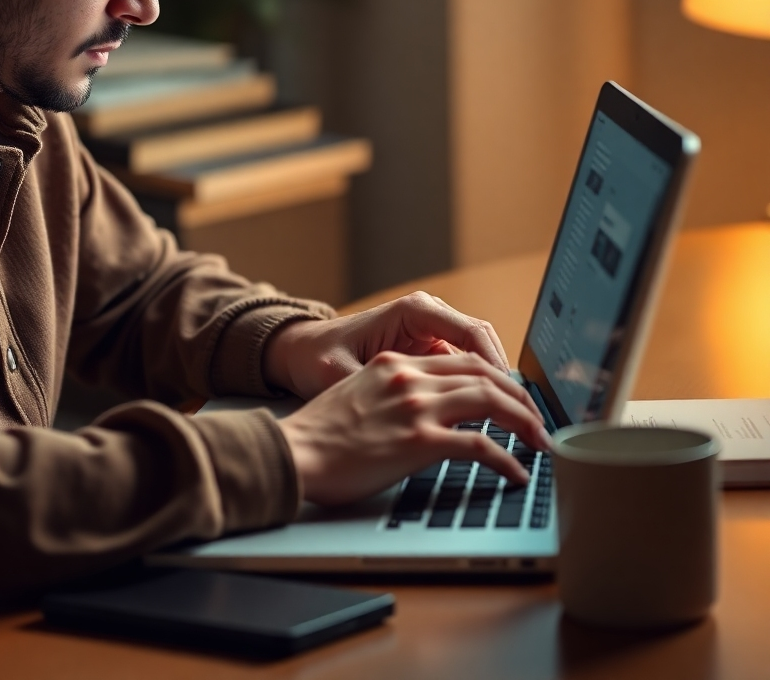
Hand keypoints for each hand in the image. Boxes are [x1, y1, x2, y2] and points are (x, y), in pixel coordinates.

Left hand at [263, 292, 509, 400]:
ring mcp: (430, 334)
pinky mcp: (429, 353)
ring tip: (519, 426)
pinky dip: (482, 393)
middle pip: (485, 345)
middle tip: (529, 421)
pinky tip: (492, 423)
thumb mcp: (338, 373)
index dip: (498, 369)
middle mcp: (428, 317)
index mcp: (412, 311)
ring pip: (481, 358)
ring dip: (499, 389)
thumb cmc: (317, 358)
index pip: (472, 334)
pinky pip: (466, 370)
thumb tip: (399, 411)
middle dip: (509, 383)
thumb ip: (370, 387)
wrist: (302, 352)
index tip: (513, 401)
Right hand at [277, 351, 549, 505]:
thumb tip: (422, 412)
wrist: (294, 452)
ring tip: (540, 442)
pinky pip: (479, 447)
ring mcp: (416, 407)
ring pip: (490, 402)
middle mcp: (409, 376)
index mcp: (394, 362)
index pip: (461, 360)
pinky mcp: (418, 440)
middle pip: (483, 375)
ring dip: (524, 422)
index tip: (511, 395)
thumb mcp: (357, 393)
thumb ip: (392, 392)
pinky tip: (516, 472)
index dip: (494, 376)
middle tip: (536, 418)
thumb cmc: (318, 434)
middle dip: (518, 397)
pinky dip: (506, 459)